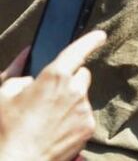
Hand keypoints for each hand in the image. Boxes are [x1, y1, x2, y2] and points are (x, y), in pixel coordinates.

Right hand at [0, 30, 105, 160]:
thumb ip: (18, 75)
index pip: (78, 51)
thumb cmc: (7, 129)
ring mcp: (84, 109)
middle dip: (70, 79)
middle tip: (50, 93)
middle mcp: (75, 90)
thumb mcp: (2, 96)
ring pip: (83, 96)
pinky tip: (56, 128)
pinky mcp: (88, 127)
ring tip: (48, 117)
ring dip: (71, 100)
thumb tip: (28, 64)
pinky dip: (74, 118)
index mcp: (54, 77)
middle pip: (81, 74)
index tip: (100, 36)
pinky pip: (84, 114)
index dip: (91, 40)